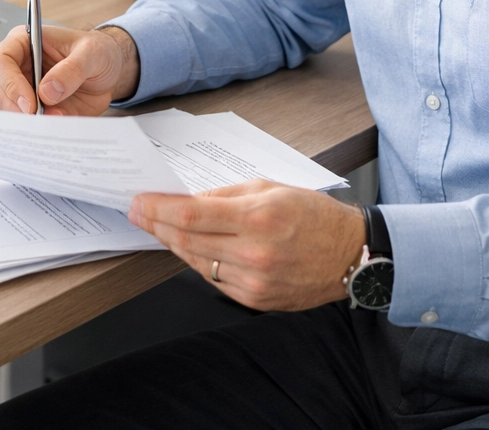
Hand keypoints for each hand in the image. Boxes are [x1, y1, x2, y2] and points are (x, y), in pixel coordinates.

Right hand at [0, 24, 139, 115]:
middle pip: (1, 92)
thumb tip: (47, 91)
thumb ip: (72, 68)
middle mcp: (18, 67)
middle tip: (45, 118)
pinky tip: (61, 123)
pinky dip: (43, 129)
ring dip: (33, 121)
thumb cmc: (97, 51)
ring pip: (12, 112)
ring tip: (61, 117)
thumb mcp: (92, 53)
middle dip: (20, 110)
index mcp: (24, 43)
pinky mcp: (36, 110)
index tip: (30, 103)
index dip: (10, 84)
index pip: (1, 61)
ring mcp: (25, 91)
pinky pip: (30, 125)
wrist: (110, 71)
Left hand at [128, 181, 365, 310]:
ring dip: (174, 244)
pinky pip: (214, 279)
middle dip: (156, 225)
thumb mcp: (269, 188)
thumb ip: (225, 195)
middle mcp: (254, 253)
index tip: (138, 202)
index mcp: (257, 218)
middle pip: (187, 240)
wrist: (350, 254)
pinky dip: (199, 262)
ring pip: (196, 262)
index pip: (190, 215)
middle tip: (138, 213)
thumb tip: (187, 200)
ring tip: (159, 228)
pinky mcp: (255, 300)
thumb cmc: (313, 215)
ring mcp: (254, 281)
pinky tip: (192, 248)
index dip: (157, 209)